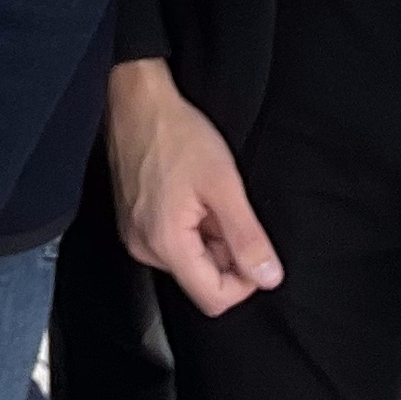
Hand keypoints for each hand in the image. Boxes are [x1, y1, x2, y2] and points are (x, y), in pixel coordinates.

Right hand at [107, 59, 280, 317]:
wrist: (136, 100)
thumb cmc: (176, 134)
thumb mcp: (224, 185)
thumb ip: (248, 238)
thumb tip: (269, 278)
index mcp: (165, 244)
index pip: (214, 299)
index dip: (245, 281)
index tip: (254, 247)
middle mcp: (143, 248)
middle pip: (201, 281)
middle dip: (225, 254)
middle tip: (229, 209)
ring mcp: (134, 235)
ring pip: (188, 262)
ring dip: (208, 239)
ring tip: (208, 196)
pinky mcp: (132, 222)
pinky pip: (170, 244)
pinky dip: (190, 229)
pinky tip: (191, 194)